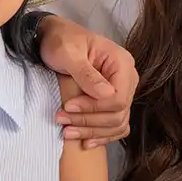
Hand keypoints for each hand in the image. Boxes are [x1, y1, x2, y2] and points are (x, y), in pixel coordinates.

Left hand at [37, 15, 137, 147]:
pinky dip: (102, 136)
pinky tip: (86, 141)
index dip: (94, 108)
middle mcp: (128, 78)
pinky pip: (116, 125)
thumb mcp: (69, 53)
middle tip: (61, 120)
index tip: (68, 106)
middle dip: (89, 121)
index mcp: (122, 63)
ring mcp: (123, 91)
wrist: (53, 38)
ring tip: (67, 131)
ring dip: (93, 132)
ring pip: (117, 123)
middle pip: (118, 113)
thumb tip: (106, 96)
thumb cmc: (61, 41)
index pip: (118, 98)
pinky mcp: (113, 101)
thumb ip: (86, 74)